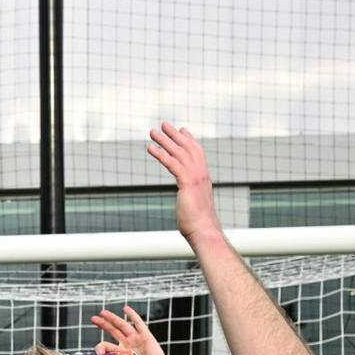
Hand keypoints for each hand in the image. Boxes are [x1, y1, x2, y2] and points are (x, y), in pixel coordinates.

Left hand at [89, 305, 172, 354]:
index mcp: (120, 353)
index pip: (106, 345)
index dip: (100, 347)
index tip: (98, 353)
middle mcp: (127, 344)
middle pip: (113, 331)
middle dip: (103, 324)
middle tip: (93, 319)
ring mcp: (136, 340)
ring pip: (122, 325)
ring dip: (113, 319)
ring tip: (103, 313)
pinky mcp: (146, 337)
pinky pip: (139, 323)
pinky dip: (132, 315)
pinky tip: (125, 308)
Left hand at [145, 122, 220, 241]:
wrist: (204, 230)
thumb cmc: (198, 224)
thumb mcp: (194, 206)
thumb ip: (191, 198)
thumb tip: (188, 203)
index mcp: (204, 177)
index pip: (197, 153)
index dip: (189, 140)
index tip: (181, 130)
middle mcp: (201, 173)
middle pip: (188, 147)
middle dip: (175, 135)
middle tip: (164, 124)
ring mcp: (196, 177)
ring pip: (179, 152)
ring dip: (165, 140)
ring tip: (152, 132)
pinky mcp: (188, 182)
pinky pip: (172, 163)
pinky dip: (161, 154)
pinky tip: (150, 148)